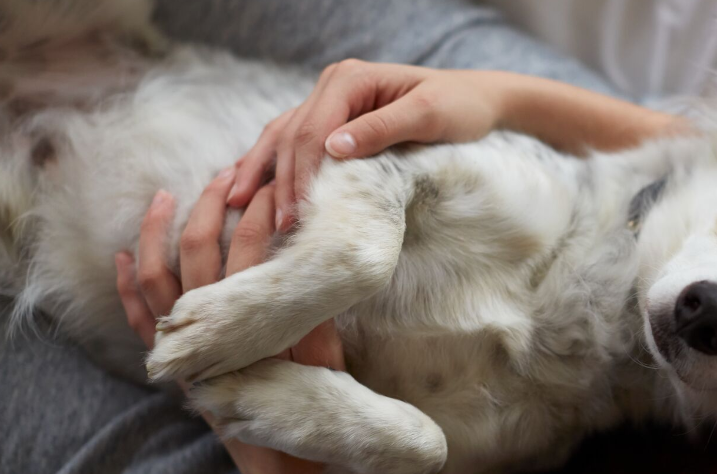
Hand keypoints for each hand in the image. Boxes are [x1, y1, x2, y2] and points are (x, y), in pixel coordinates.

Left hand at [114, 168, 343, 473]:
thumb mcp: (323, 355)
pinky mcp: (173, 361)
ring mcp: (185, 343)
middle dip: (209, 203)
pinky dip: (126, 284)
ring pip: (157, 275)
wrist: (281, 458)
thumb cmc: (308, 404)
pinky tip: (124, 256)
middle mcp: (211, 324)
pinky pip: (137, 316)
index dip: (260, 207)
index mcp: (252, 316)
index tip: (271, 181)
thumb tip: (308, 263)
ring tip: (163, 196)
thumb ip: (311, 313)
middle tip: (226, 173)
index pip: (251, 245)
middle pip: (199, 247)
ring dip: (156, 232)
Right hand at [227, 60, 502, 231]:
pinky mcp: (335, 118)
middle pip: (291, 135)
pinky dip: (273, 165)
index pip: (312, 129)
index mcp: (351, 79)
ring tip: (238, 206)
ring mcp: (330, 100)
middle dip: (279, 180)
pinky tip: (253, 187)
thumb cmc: (460, 107)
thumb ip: (382, 128)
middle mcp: (333, 84)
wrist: (477, 100)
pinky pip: (294, 141)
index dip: (300, 174)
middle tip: (275, 226)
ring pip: (283, 136)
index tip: (297, 214)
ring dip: (262, 171)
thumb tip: (332, 148)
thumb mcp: (428, 116)